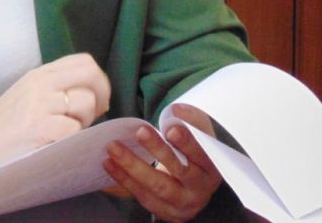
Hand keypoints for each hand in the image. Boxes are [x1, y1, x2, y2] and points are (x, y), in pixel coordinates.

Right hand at [0, 53, 110, 179]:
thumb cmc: (8, 122)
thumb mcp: (31, 93)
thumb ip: (59, 88)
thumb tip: (97, 96)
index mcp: (41, 73)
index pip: (84, 62)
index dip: (99, 81)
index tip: (97, 99)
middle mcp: (42, 83)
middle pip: (91, 75)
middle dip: (102, 96)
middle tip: (94, 114)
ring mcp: (40, 104)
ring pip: (86, 103)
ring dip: (85, 121)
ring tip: (67, 131)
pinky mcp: (40, 127)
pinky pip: (74, 129)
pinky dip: (71, 139)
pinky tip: (57, 143)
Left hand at [103, 105, 220, 222]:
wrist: (194, 185)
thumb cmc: (194, 153)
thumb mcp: (199, 134)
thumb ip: (190, 120)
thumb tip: (178, 110)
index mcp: (212, 167)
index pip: (201, 155)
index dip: (187, 143)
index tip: (171, 129)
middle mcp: (200, 189)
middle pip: (179, 171)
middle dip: (158, 151)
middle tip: (140, 132)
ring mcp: (182, 204)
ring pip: (157, 187)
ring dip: (132, 166)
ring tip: (114, 147)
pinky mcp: (165, 211)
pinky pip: (142, 196)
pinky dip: (124, 179)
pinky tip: (109, 164)